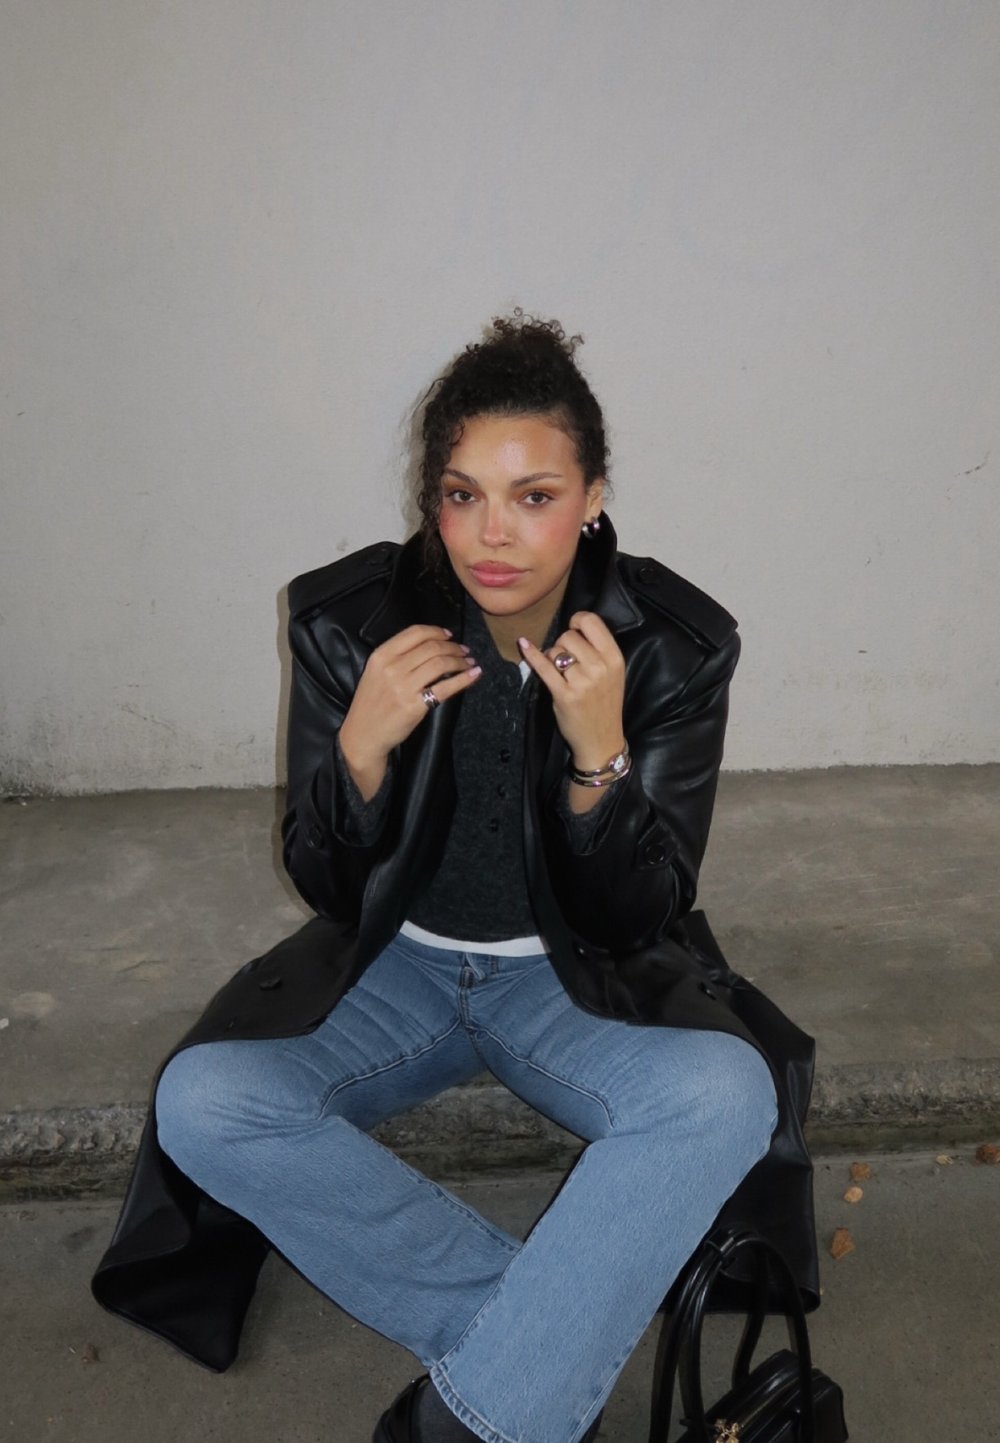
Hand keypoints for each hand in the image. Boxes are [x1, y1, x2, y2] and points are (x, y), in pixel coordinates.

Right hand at [340, 625, 479, 795]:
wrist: (363, 734)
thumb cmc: (371, 703)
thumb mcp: (375, 672)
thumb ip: (397, 657)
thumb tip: (430, 645)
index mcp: (381, 655)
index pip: (415, 633)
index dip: (437, 631)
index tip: (450, 635)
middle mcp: (392, 667)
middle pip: (431, 647)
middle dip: (453, 647)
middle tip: (464, 651)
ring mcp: (403, 687)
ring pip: (440, 663)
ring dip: (460, 661)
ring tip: (469, 663)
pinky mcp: (414, 705)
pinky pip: (445, 687)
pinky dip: (464, 679)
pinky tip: (474, 674)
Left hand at [517, 611, 625, 769]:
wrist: (601, 739)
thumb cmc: (605, 704)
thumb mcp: (613, 673)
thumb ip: (598, 650)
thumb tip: (573, 627)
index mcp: (614, 657)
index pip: (592, 621)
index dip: (578, 620)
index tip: (573, 629)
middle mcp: (600, 667)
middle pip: (569, 636)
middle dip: (563, 644)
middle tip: (567, 661)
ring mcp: (582, 681)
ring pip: (555, 651)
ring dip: (552, 658)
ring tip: (561, 673)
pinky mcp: (563, 694)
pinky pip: (543, 667)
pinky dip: (531, 655)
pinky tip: (523, 644)